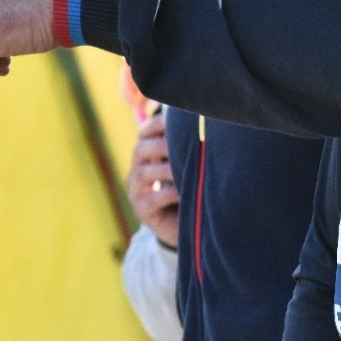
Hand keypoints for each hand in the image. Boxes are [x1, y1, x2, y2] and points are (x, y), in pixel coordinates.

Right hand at [126, 111, 178, 245]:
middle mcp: (137, 169)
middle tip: (181, 143)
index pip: (145, 132)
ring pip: (143, 174)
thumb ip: (187, 144)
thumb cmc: (187, 185)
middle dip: (160, 145)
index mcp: (147, 153)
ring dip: (164, 169)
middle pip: (139, 150)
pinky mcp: (143, 211)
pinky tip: (181, 191)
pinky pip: (151, 200)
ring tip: (183, 167)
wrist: (184, 223)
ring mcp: (137, 191)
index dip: (158, 124)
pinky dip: (167, 194)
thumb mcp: (185, 163)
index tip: (176, 118)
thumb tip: (203, 118)